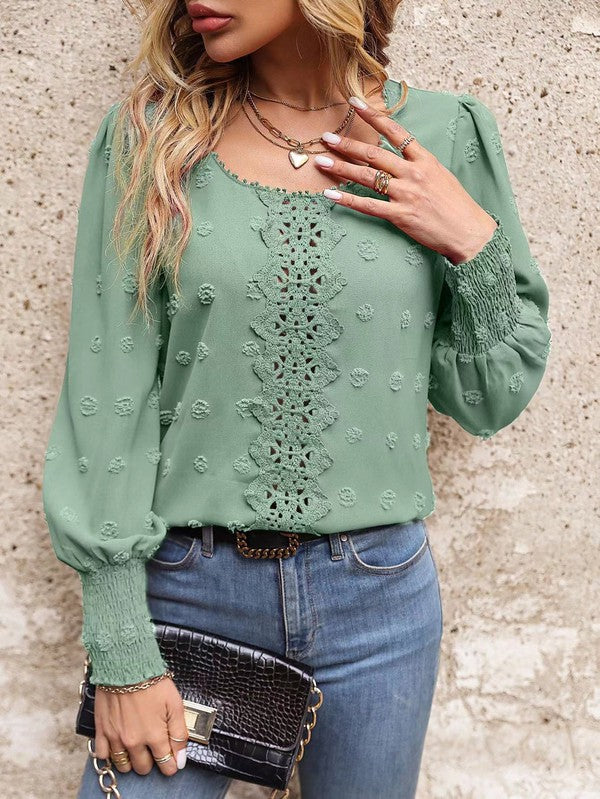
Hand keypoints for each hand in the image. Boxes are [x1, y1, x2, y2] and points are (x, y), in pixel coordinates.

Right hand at [93, 676, 188, 775]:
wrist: (126, 666)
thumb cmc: (152, 682)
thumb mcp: (175, 704)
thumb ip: (179, 734)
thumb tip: (181, 760)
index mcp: (154, 736)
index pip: (165, 764)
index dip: (171, 764)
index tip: (172, 761)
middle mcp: (134, 742)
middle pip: (143, 768)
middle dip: (152, 762)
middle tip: (154, 749)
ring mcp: (116, 738)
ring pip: (124, 765)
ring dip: (132, 761)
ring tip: (137, 748)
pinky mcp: (102, 730)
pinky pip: (103, 755)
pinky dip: (111, 754)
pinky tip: (119, 744)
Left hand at [315, 95, 497, 264]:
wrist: (468, 231)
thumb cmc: (456, 205)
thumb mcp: (440, 175)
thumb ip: (417, 164)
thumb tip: (396, 158)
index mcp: (424, 159)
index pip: (394, 131)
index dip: (372, 116)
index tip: (354, 104)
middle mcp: (413, 173)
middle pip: (374, 154)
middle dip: (347, 144)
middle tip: (327, 138)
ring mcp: (406, 194)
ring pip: (366, 176)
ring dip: (341, 167)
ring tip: (321, 161)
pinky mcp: (400, 215)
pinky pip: (368, 205)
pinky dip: (347, 199)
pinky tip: (331, 194)